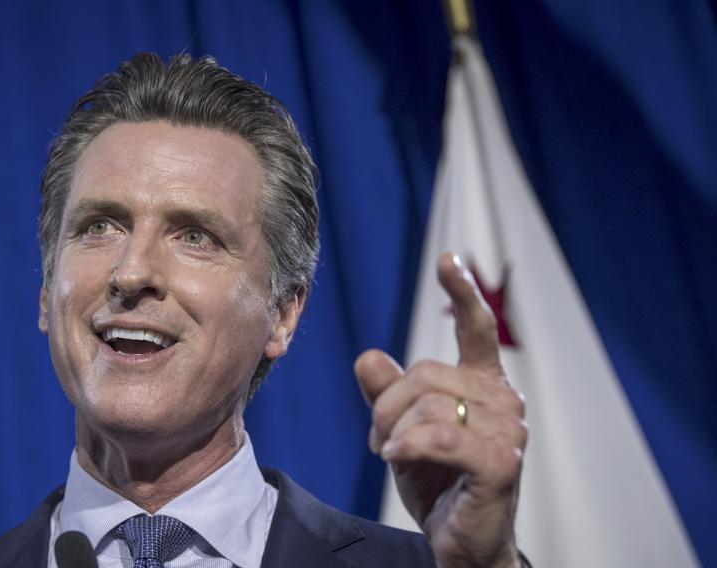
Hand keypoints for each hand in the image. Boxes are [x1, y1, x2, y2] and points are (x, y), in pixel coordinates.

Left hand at [355, 253, 526, 566]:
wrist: (463, 541)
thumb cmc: (438, 481)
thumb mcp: (402, 430)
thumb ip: (387, 393)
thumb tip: (369, 357)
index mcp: (484, 383)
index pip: (477, 328)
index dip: (463, 292)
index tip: (449, 258)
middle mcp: (503, 399)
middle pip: (423, 372)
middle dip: (388, 406)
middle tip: (382, 440)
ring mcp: (507, 430)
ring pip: (427, 403)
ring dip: (395, 432)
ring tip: (395, 456)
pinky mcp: (500, 462)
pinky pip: (440, 436)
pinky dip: (409, 445)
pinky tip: (396, 457)